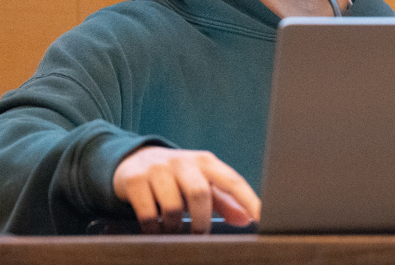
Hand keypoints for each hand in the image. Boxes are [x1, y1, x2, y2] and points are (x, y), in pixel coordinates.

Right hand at [112, 146, 260, 233]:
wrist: (133, 160)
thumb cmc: (177, 178)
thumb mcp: (202, 184)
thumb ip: (225, 202)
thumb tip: (246, 219)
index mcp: (206, 162)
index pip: (232, 181)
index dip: (248, 200)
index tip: (260, 219)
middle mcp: (183, 161)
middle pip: (200, 194)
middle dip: (201, 222)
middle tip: (199, 235)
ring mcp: (157, 168)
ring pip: (173, 207)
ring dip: (174, 227)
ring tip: (172, 229)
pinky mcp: (135, 179)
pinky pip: (148, 213)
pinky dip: (154, 228)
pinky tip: (154, 228)